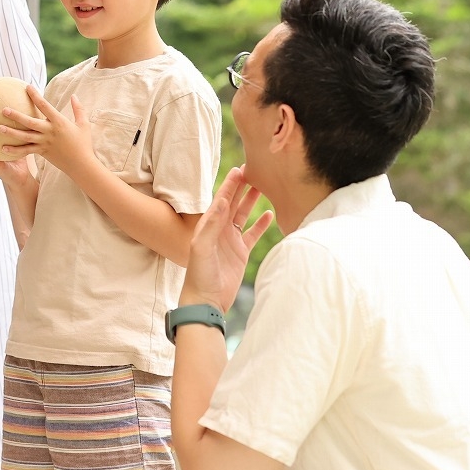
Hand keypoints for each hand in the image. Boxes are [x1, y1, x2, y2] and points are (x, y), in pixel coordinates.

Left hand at [0, 88, 92, 174]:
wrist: (81, 165)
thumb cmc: (83, 144)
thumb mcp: (84, 124)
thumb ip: (79, 109)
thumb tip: (74, 95)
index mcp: (59, 122)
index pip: (45, 106)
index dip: (35, 96)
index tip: (27, 87)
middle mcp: (49, 132)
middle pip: (30, 122)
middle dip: (16, 115)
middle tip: (3, 109)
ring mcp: (44, 143)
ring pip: (25, 137)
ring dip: (11, 132)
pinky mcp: (42, 152)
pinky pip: (26, 151)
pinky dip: (15, 150)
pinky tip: (3, 148)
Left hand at [181, 167, 273, 312]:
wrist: (206, 301)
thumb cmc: (199, 275)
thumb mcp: (201, 247)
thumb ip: (211, 224)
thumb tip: (224, 201)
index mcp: (209, 226)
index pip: (221, 199)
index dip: (230, 184)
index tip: (240, 169)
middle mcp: (220, 230)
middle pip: (234, 202)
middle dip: (242, 187)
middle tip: (254, 170)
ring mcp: (231, 240)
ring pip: (243, 215)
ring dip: (252, 201)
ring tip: (263, 186)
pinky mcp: (241, 253)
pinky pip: (252, 234)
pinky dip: (261, 224)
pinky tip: (270, 214)